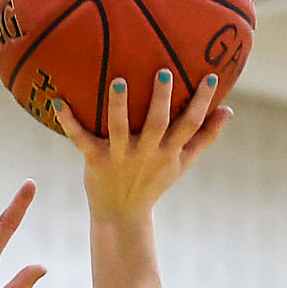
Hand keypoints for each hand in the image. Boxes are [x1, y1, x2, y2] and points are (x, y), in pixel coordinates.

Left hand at [55, 71, 231, 221]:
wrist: (121, 215)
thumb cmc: (153, 181)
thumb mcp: (182, 163)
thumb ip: (204, 137)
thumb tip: (229, 110)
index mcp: (168, 153)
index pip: (190, 126)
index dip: (202, 104)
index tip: (211, 78)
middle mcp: (146, 154)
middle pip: (156, 125)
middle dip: (161, 100)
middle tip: (164, 72)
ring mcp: (120, 158)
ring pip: (118, 129)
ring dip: (118, 106)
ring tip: (118, 81)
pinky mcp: (95, 162)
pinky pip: (81, 140)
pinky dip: (68, 122)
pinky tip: (57, 101)